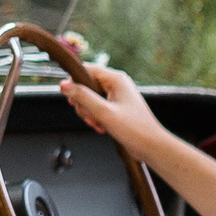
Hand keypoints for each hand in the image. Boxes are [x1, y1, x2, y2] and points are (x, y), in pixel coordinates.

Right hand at [59, 65, 173, 166]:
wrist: (151, 146)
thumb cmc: (135, 130)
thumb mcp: (104, 113)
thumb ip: (83, 97)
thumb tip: (64, 85)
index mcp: (116, 79)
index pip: (86, 70)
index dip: (74, 83)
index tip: (71, 98)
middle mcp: (117, 84)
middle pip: (86, 86)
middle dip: (83, 104)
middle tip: (91, 116)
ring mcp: (117, 95)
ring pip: (90, 99)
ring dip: (89, 113)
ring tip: (98, 124)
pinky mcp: (117, 106)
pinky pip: (98, 107)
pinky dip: (96, 117)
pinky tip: (101, 127)